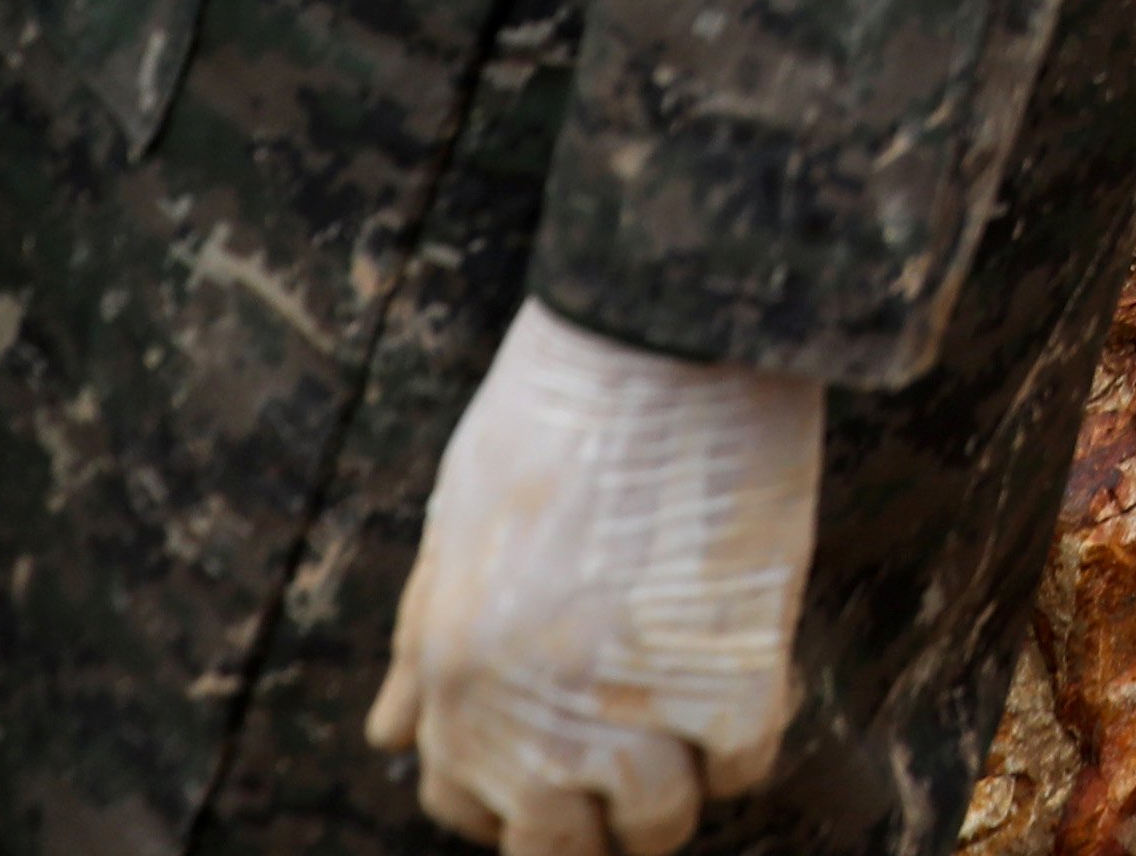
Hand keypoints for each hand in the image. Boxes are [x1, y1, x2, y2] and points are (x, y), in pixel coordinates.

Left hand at [374, 298, 827, 854]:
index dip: (516, 789)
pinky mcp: (730, 679)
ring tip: (697, 698)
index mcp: (452, 672)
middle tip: (642, 743)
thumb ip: (421, 636)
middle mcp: (527, 712)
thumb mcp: (458, 519)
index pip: (463, 803)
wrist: (661, 331)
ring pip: (658, 823)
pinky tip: (747, 661)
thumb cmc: (557, 405)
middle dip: (598, 813)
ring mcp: (628, 706)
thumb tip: (386, 736)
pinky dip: (749, 730)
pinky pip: (743, 764)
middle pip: (560, 846)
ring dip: (681, 775)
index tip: (562, 751)